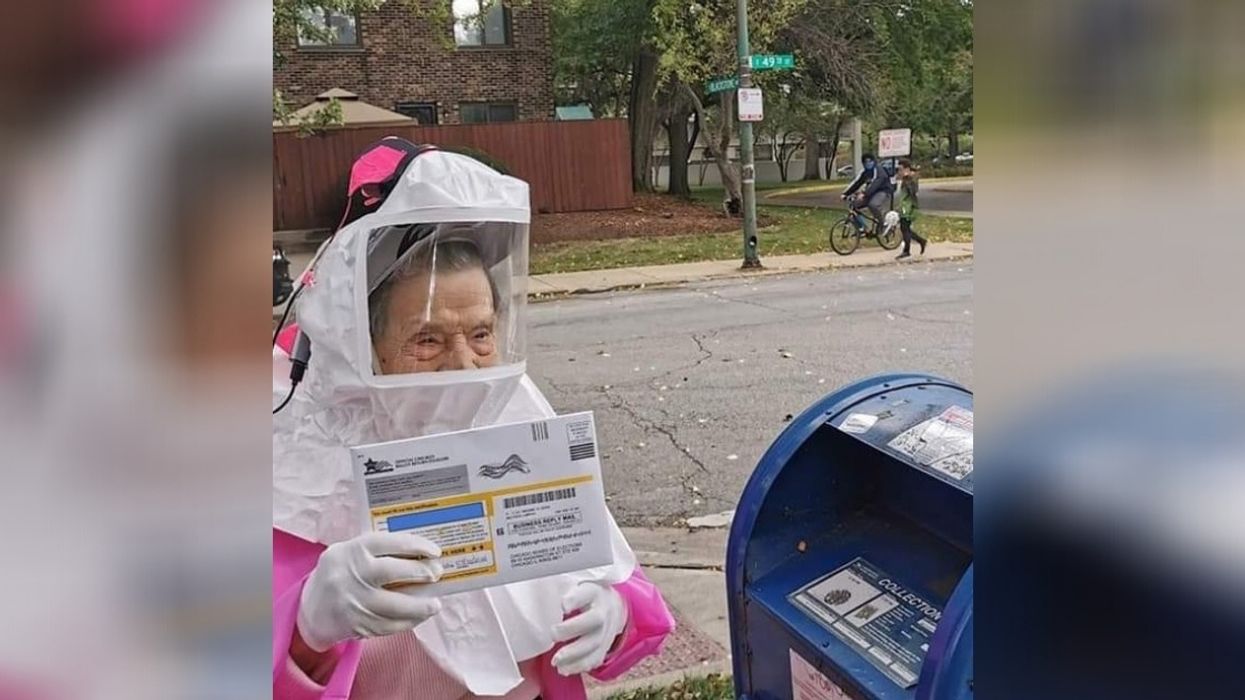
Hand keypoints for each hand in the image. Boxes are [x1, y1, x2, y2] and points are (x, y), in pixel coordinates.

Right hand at [296, 532, 443, 651]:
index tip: (435, 551)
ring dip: (421, 606)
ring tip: (435, 604)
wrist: (309, 611)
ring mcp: (355, 602)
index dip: (417, 545)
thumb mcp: (349, 552)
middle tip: (437, 574)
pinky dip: (410, 622)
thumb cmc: (339, 574)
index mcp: (353, 550)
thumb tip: (420, 555)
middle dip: (421, 572)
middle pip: (394, 572)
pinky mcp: (359, 624)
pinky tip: (420, 616)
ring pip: (396, 605)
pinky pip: (391, 625)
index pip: (390, 543)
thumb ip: (378, 551)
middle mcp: (353, 574)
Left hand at [551, 582, 628, 675]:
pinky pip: (596, 658)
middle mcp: (603, 609)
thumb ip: (559, 590)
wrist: (611, 606)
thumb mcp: (575, 585)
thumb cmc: (584, 595)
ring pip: (595, 643)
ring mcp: (607, 629)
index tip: (562, 605)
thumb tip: (534, 594)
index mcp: (593, 591)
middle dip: (572, 629)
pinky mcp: (605, 645)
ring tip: (556, 661)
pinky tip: (565, 669)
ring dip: (574, 655)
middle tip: (552, 634)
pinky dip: (580, 666)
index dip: (576, 599)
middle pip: (594, 619)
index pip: (587, 593)